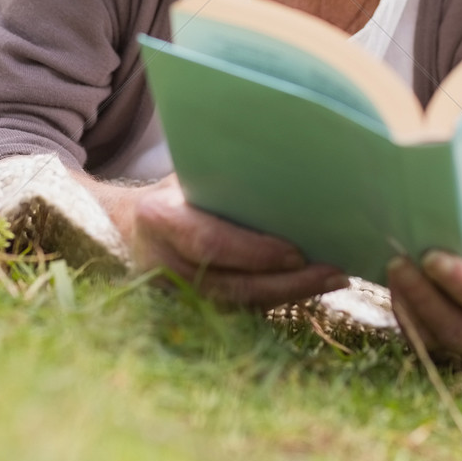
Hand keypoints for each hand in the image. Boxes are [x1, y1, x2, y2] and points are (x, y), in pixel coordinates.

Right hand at [73, 172, 348, 308]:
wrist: (126, 226)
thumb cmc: (173, 189)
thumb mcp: (187, 171)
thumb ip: (222, 171)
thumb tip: (286, 149)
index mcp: (159, 218)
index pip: (209, 243)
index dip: (255, 253)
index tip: (298, 252)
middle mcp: (163, 264)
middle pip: (231, 286)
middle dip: (287, 284)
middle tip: (334, 271)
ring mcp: (175, 294)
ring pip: (239, 305)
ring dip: (291, 295)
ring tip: (335, 277)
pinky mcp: (191, 309)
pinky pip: (240, 311)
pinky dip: (278, 300)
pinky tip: (313, 286)